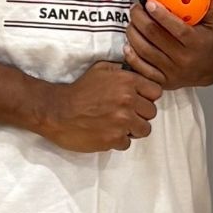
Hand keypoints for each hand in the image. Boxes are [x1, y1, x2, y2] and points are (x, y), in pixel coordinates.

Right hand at [33, 61, 161, 152]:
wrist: (57, 111)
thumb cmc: (79, 90)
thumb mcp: (100, 69)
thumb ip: (122, 70)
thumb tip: (136, 70)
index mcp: (127, 82)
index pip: (156, 92)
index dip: (147, 97)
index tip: (137, 101)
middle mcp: (128, 101)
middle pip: (152, 112)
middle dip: (140, 114)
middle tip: (125, 115)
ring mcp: (122, 121)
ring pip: (144, 130)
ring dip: (133, 129)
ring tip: (118, 126)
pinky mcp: (114, 139)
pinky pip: (127, 143)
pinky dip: (118, 141)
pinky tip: (107, 133)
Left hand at [124, 0, 212, 88]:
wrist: (206, 70)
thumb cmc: (204, 42)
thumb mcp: (211, 23)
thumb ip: (211, 3)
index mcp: (196, 43)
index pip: (177, 29)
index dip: (161, 16)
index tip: (149, 3)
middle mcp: (183, 59)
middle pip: (155, 37)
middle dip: (140, 20)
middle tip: (135, 8)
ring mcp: (171, 71)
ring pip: (145, 51)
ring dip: (133, 34)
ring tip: (131, 22)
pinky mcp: (161, 81)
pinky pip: (141, 68)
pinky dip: (131, 56)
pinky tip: (128, 44)